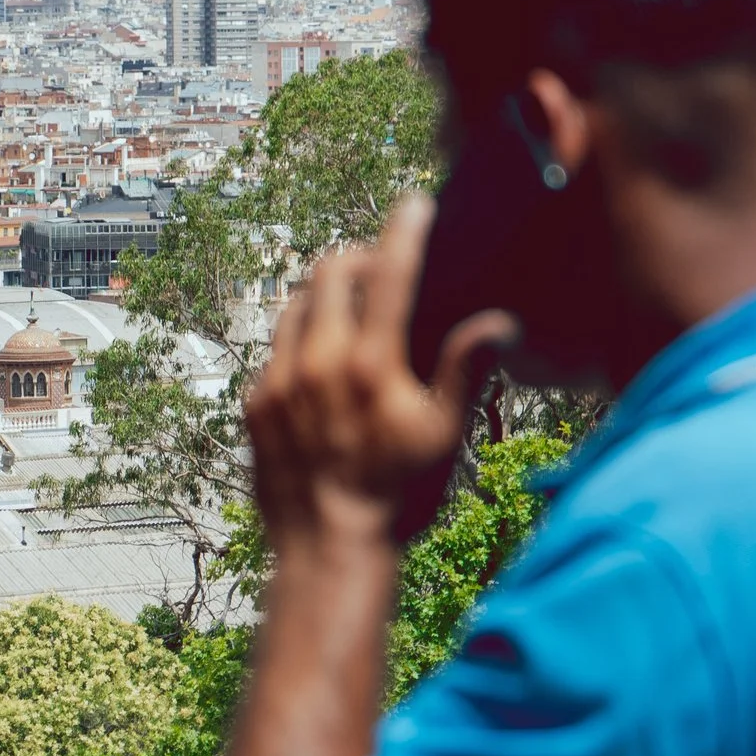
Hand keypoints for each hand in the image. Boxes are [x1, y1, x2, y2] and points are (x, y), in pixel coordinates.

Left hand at [245, 196, 517, 550]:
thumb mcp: (442, 436)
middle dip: (358, 257)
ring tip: (348, 310)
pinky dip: (297, 340)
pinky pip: (272, 350)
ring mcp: (278, 382)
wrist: (326, 551)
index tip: (413, 204)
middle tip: (380, 268)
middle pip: (330, 272)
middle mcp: (317, 362)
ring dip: (322, 295)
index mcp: (370, 364)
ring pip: (293, 305)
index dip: (404, 230)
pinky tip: (319, 362)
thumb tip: (500, 320)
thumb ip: (466, 370)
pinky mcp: (254, 405)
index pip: (390, 273)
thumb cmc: (397, 498)